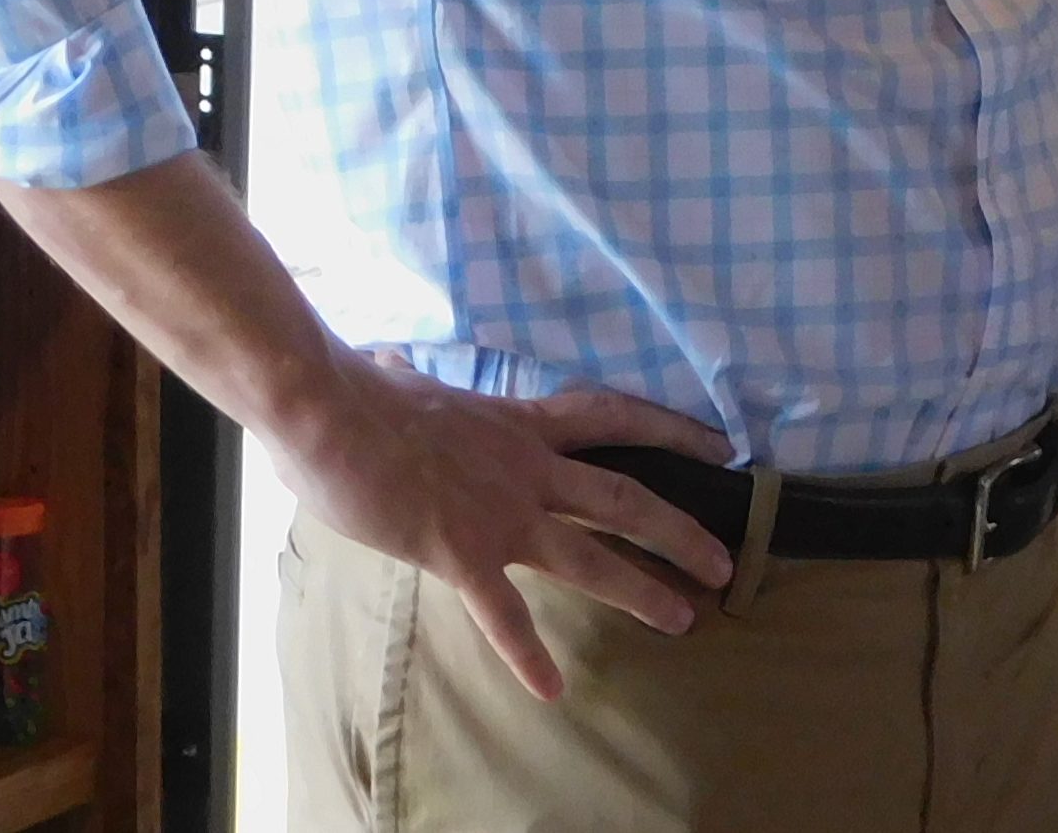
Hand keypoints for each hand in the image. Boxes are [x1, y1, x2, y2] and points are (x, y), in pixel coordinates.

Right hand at [265, 349, 737, 701]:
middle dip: (680, 532)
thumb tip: (393, 368)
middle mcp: (528, 468)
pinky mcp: (463, 553)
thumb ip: (414, 384)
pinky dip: (528, 654)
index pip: (614, 417)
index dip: (671, 428)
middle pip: (625, 498)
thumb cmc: (360, 397)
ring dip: (640, 590)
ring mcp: (502, 513)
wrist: (332, 414)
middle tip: (724, 563)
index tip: (718, 445)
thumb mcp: (406, 384)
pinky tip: (552, 688)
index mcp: (521, 424)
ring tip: (682, 621)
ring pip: (590, 556)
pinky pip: (504, 614)